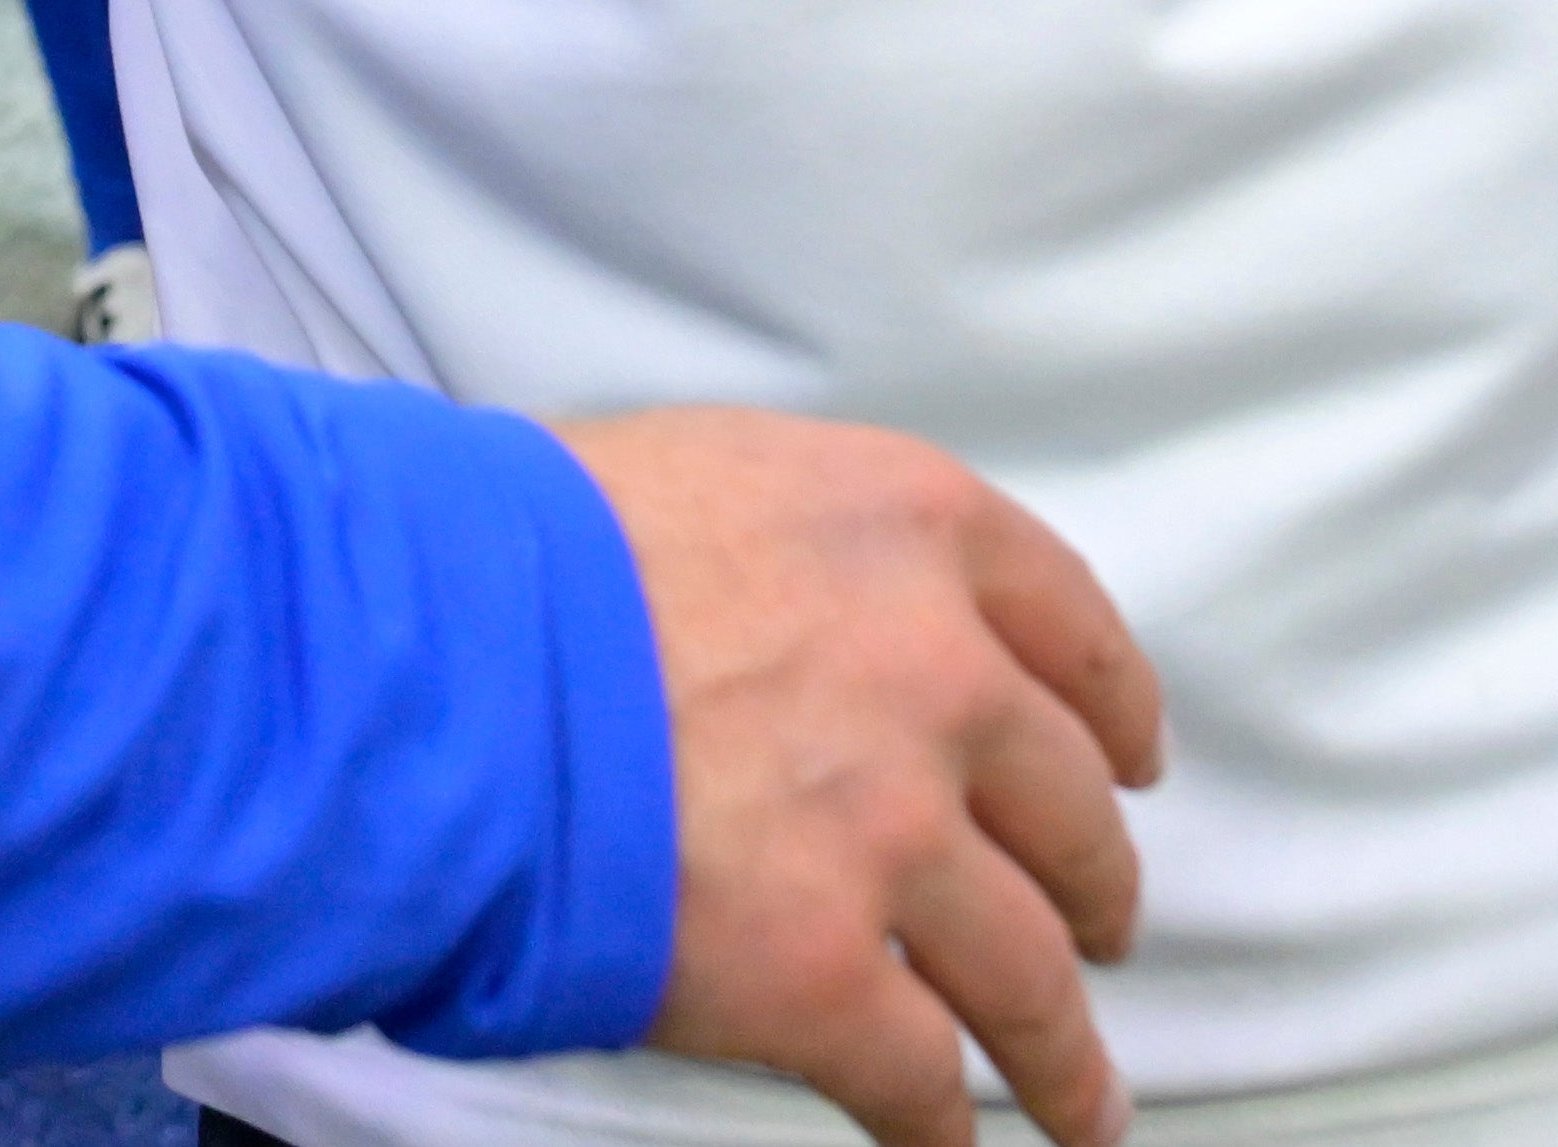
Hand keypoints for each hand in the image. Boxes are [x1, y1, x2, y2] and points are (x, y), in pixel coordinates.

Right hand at [556, 404, 1161, 1146]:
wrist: (428, 662)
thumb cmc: (516, 553)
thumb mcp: (700, 476)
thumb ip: (802, 552)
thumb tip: (804, 620)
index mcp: (910, 531)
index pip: (1070, 626)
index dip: (1111, 709)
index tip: (1128, 758)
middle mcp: (934, 677)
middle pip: (1069, 807)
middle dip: (1094, 880)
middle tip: (1100, 923)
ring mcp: (889, 834)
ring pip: (1028, 969)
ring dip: (1063, 1050)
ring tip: (1085, 1104)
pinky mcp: (821, 973)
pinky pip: (919, 1076)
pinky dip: (939, 1125)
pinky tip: (944, 1144)